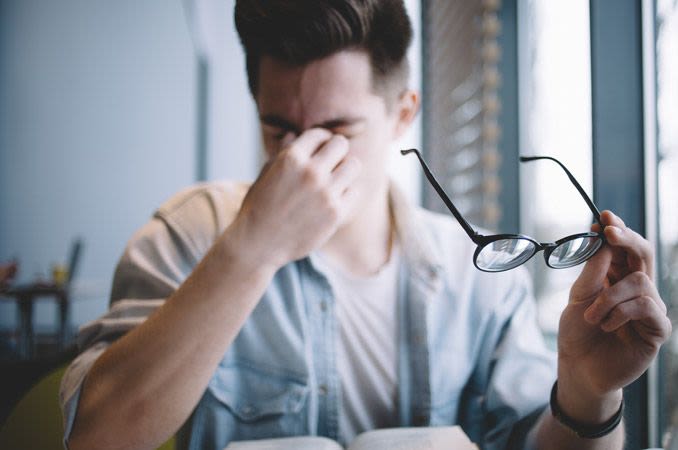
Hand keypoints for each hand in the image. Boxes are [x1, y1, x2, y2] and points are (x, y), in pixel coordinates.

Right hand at [227, 128, 361, 268]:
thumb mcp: (266, 174)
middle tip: (331, 164)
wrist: (258, 244)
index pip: (319, 134)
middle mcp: (310, 172)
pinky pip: (355, 191)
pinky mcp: (335, 213)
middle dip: (336, 151)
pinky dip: (348, 193)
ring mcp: (325, 192)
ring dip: (346, 170)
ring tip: (336, 180)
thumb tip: (293, 135)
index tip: (319, 151)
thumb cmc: (259, 207)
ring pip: (354, 165)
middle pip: (341, 145)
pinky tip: (336, 199)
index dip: (320, 142)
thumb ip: (282, 153)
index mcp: (291, 158)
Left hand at [557, 210, 670, 418]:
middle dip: (627, 238)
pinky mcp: (657, 330)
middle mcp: (638, 289)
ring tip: (592, 316)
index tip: (603, 215)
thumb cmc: (578, 331)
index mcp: (618, 277)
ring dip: (610, 296)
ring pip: (641, 281)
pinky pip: (646, 307)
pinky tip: (606, 325)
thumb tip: (603, 239)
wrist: (578, 367)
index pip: (625, 247)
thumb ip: (594, 270)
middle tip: (609, 232)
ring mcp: (650, 309)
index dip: (618, 229)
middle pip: (645, 253)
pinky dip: (621, 313)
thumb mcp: (579, 296)